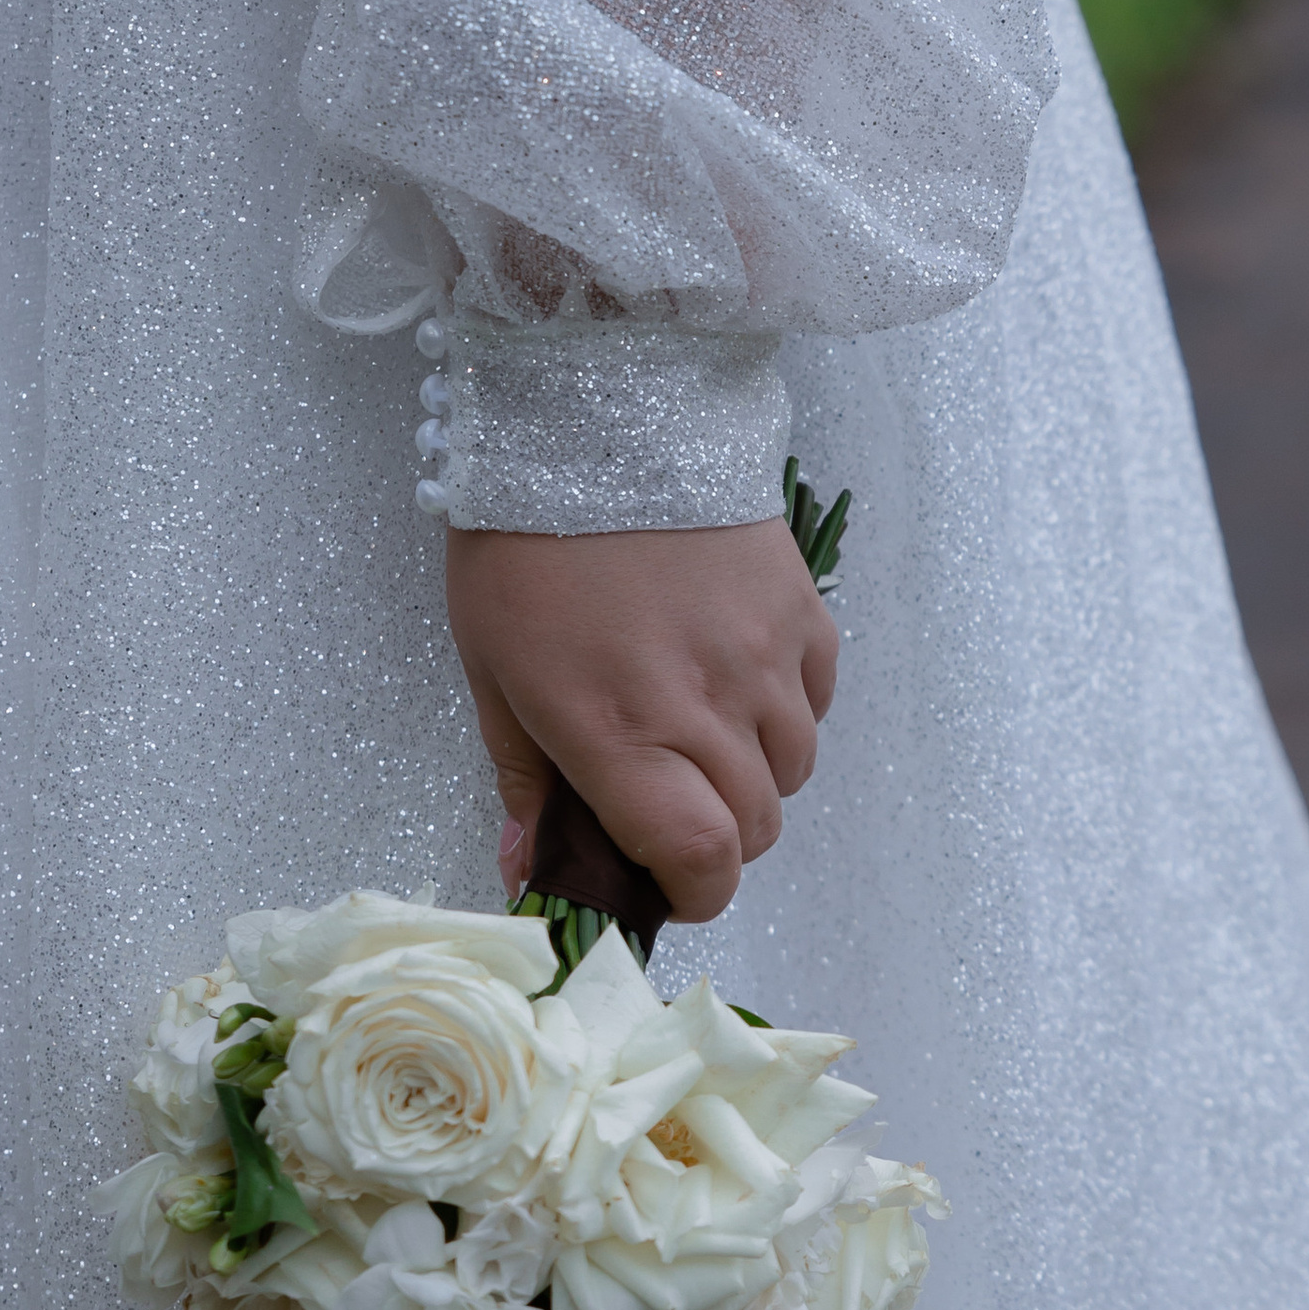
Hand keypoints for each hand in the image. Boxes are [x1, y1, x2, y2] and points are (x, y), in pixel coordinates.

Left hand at [445, 520, 839, 923]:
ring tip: (704, 740)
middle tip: (671, 810)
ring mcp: (763, 655)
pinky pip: (817, 701)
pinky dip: (787, 717)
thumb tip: (532, 871)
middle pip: (756, 827)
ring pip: (794, 771)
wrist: (593, 417)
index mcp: (617, 727)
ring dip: (754, 780)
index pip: (699, 855)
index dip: (695, 892)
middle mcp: (704, 701)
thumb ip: (525, 779)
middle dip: (716, 843)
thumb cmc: (524, 546)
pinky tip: (739, 685)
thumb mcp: (491, 671)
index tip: (668, 886)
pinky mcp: (800, 609)